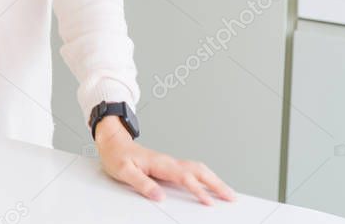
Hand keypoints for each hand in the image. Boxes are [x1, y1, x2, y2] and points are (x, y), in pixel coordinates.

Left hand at [94, 116, 237, 205]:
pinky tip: (210, 184)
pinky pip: (192, 171)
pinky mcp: (169, 166)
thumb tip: (160, 196)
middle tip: (232, 197)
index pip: (184, 177)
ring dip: (214, 180)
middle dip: (217, 184)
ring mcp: (170, 163)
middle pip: (199, 171)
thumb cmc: (116, 155)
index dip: (198, 190)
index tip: (210, 202)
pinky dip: (206, 177)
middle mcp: (168, 162)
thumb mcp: (123, 171)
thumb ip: (142, 184)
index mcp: (160, 163)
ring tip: (227, 193)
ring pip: (198, 169)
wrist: (112, 142)